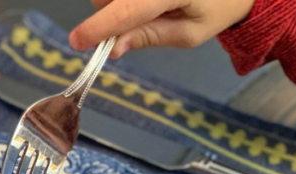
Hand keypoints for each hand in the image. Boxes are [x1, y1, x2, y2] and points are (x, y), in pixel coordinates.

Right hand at [69, 0, 256, 57]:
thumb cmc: (217, 6)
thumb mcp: (189, 33)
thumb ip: (149, 37)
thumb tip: (113, 47)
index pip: (127, 10)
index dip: (99, 27)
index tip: (77, 41)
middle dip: (110, 14)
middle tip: (138, 23)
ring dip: (117, 2)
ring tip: (150, 5)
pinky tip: (143, 3)